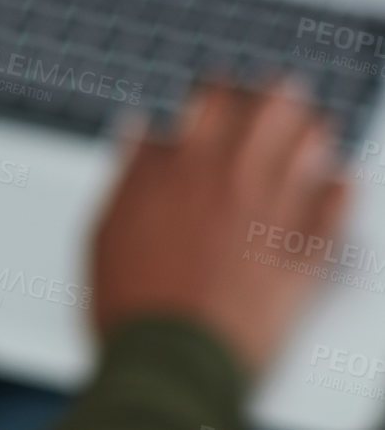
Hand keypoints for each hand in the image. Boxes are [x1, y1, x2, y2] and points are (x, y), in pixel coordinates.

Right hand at [89, 78, 350, 375]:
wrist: (171, 361)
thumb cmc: (131, 300)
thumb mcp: (106, 227)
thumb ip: (128, 174)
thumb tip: (139, 132)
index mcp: (180, 171)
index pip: (210, 103)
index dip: (219, 88)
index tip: (221, 85)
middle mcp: (230, 186)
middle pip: (267, 117)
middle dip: (275, 97)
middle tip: (280, 91)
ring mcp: (269, 221)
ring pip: (307, 155)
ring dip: (311, 134)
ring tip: (313, 127)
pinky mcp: (299, 260)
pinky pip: (333, 214)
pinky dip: (338, 193)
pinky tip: (340, 182)